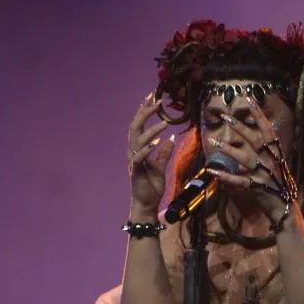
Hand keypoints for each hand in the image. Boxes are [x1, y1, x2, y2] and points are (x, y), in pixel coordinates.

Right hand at [127, 94, 174, 214]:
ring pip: (138, 139)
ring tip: (165, 121)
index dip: (144, 111)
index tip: (152, 97)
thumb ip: (164, 153)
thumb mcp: (161, 168)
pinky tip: (158, 141)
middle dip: (145, 113)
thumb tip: (170, 138)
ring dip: (151, 129)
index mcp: (138, 150)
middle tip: (157, 102)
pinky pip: (139, 157)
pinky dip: (148, 148)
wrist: (146, 205)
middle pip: (135, 127)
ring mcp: (133, 162)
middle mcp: (133, 153)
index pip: (139, 126)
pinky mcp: (136, 172)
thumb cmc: (152, 188)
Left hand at [207, 95, 296, 221]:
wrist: (285, 209)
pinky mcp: (257, 188)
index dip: (258, 115)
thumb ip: (267, 152)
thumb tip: (255, 137)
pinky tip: (212, 171)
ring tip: (215, 142)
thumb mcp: (278, 165)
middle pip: (255, 140)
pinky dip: (225, 176)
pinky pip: (238, 181)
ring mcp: (264, 175)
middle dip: (240, 127)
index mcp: (277, 154)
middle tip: (226, 116)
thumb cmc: (280, 186)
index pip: (268, 130)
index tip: (249, 100)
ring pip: (245, 158)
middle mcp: (271, 161)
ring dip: (229, 150)